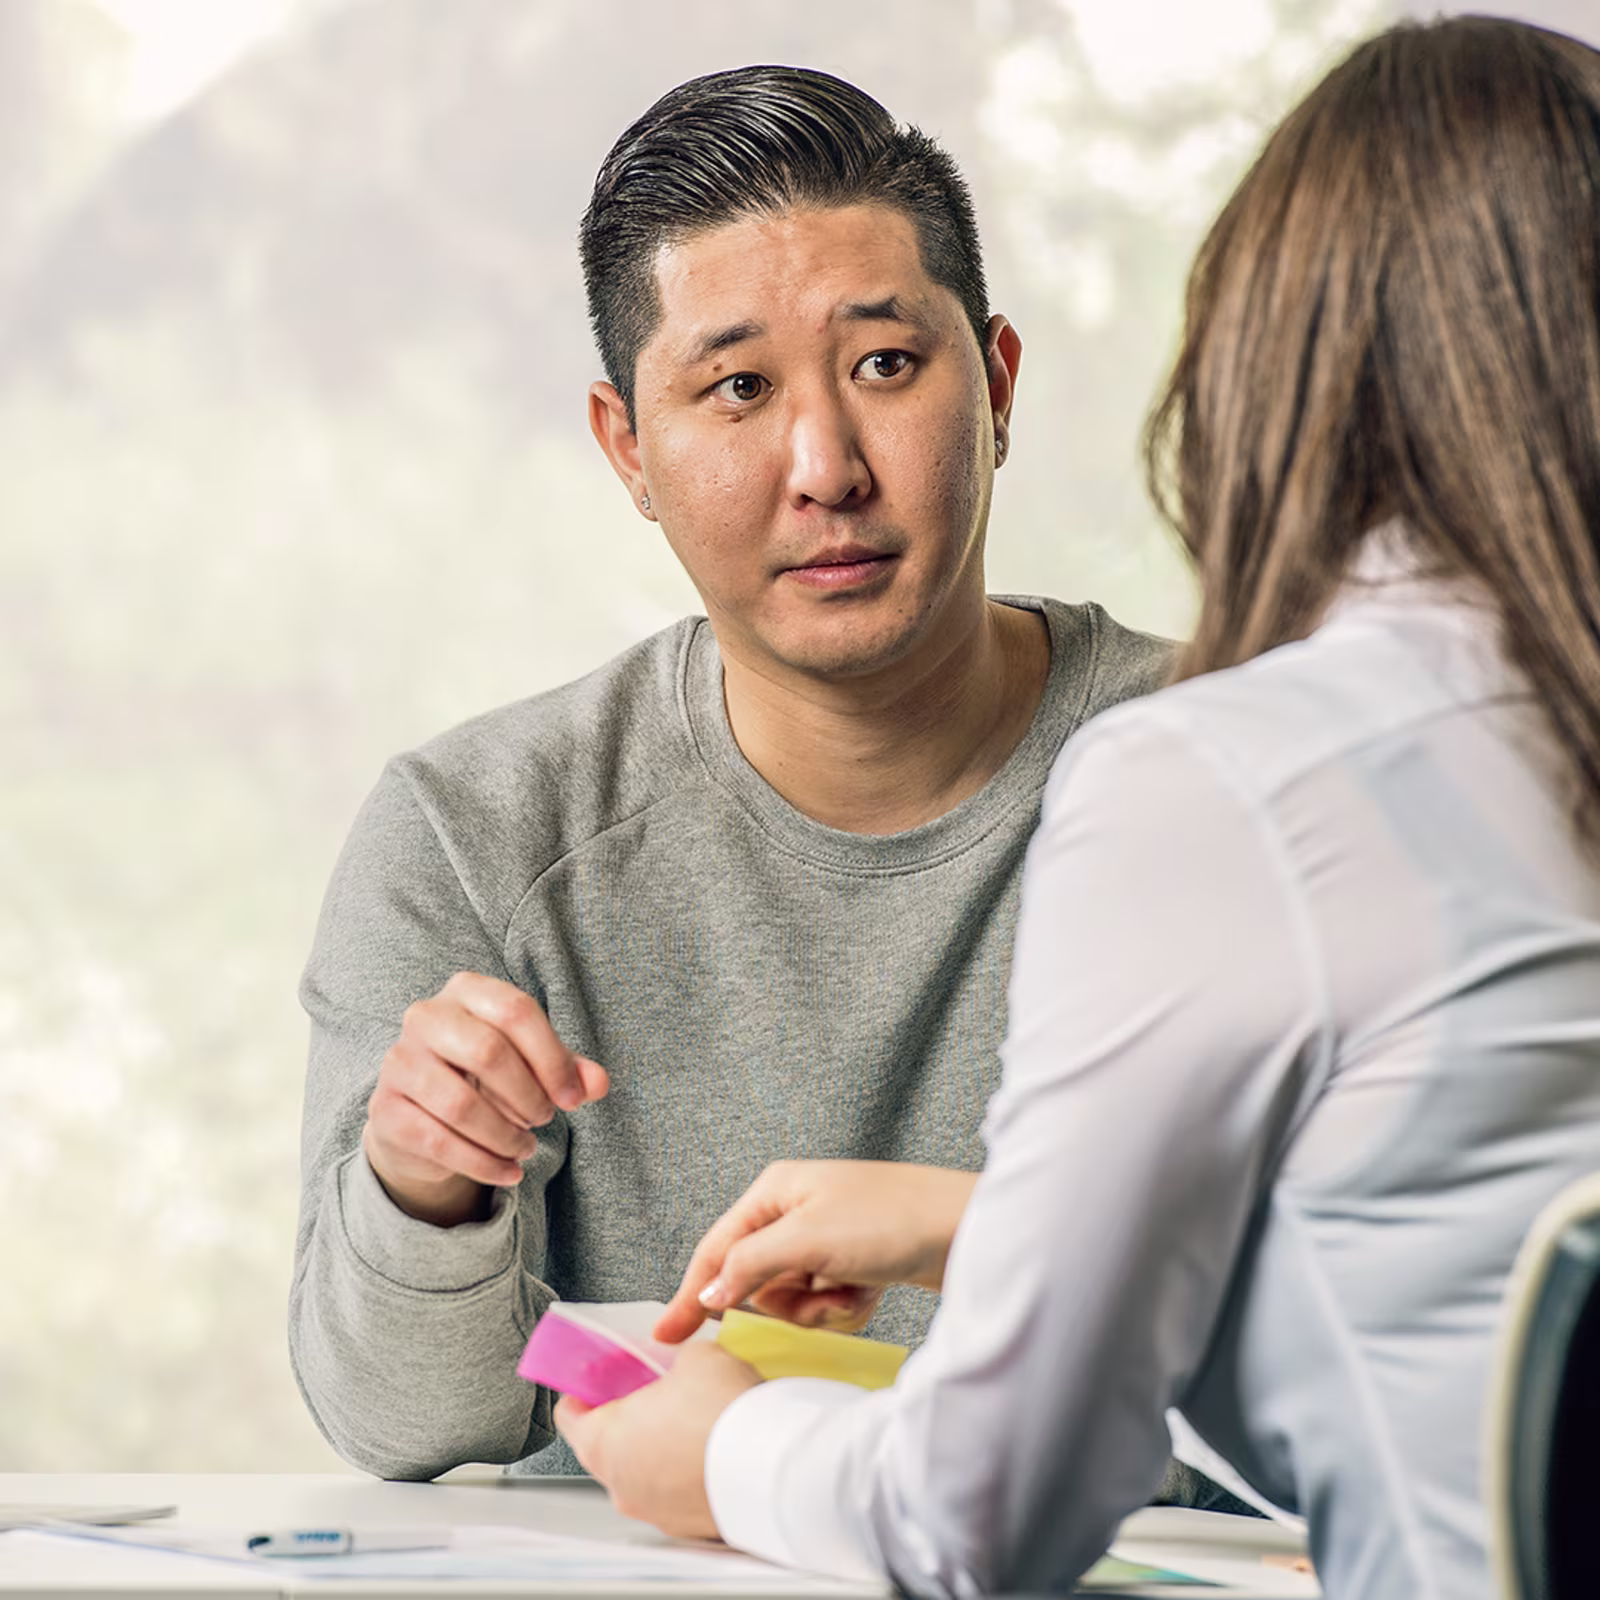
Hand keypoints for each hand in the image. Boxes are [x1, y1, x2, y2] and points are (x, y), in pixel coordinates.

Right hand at [363, 971, 608, 1226]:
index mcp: (466, 990)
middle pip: (488, 1052)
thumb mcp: (532, 1064)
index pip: (516, 1010)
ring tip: (526, 1148)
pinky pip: (440, 1142)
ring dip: (506, 1135)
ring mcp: (399, 1062)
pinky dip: (484, 1164)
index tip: (573, 1098)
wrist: (421, 1113)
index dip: (552, 1058)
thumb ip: (568, 1069)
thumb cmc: (487, 1076)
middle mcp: (425, 1016)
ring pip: (461, 1104)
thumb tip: (598, 1083)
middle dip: (528, 1095)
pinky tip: (509, 1172)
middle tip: (545, 1119)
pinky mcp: (385, 1110)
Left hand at [555, 1343, 761, 1538]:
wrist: (774, 1465)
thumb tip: (678, 1364)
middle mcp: (620, 1485)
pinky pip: (675, 1492)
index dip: (586, 1385)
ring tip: (695, 1418)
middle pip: (606, 1444)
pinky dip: (687, 1472)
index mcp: (604, 1441)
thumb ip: (672, 1360)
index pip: (569, 1414)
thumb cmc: (724, 1412)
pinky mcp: (687, 1526)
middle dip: (628, 1414)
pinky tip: (714, 1448)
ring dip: (660, 1446)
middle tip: (657, 1388)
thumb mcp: (696, 1356)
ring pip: (643, 1471)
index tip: (602, 1373)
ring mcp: (654, 1511)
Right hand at [654, 1160, 977, 1344]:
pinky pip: (827, 1305)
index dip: (691, 1294)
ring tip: (854, 1289)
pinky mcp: (853, 1262)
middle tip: (821, 1292)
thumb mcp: (809, 1240)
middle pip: (756, 1283)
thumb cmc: (892, 1219)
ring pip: (792, 1300)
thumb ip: (750, 1265)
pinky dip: (847, 1308)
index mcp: (775, 1190)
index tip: (665, 1337)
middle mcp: (795, 1210)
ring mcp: (825, 1237)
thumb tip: (710, 1292)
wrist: (967, 1230)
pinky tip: (873, 1290)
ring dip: (822, 1308)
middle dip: (788, 1301)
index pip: (716, 1249)